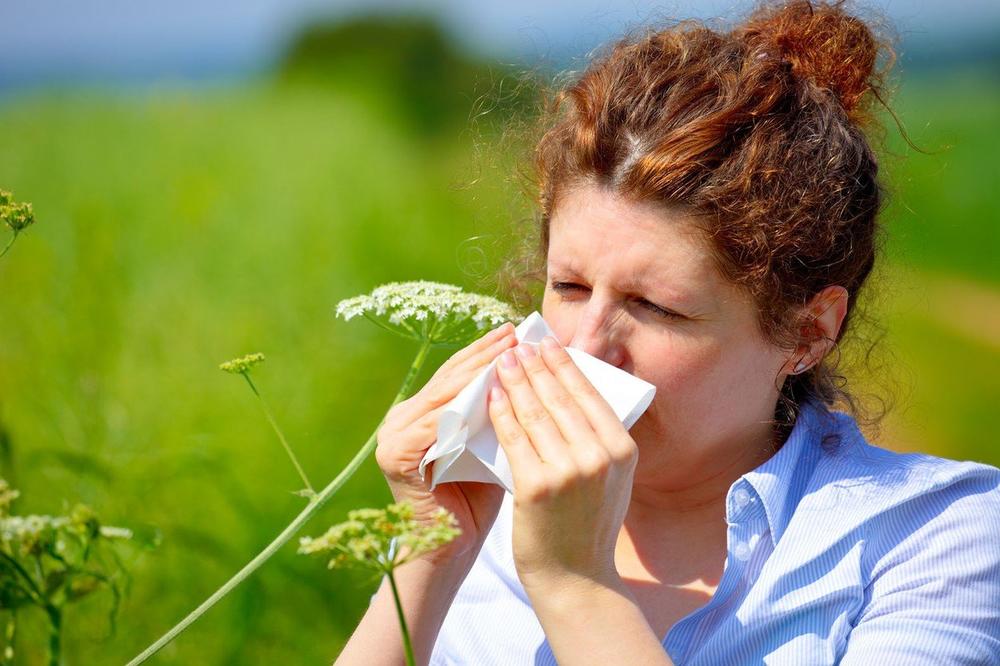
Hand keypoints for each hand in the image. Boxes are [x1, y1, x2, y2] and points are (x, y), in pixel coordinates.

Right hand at [375, 323, 515, 566]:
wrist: (452, 550)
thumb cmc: (479, 500)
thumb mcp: (490, 444)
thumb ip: (497, 411)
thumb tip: (530, 369)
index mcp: (418, 416)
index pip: (456, 376)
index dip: (485, 352)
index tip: (517, 332)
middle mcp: (399, 421)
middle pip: (448, 379)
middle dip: (484, 354)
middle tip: (515, 332)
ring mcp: (392, 437)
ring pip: (443, 395)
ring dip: (477, 371)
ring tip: (508, 352)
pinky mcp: (396, 455)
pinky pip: (436, 422)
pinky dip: (464, 404)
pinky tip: (491, 388)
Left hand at [488, 336, 637, 591]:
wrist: (575, 578)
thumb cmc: (588, 525)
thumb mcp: (613, 479)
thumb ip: (600, 438)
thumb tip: (577, 389)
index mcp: (622, 450)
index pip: (589, 394)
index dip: (564, 365)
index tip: (547, 343)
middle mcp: (599, 457)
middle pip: (560, 397)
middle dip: (537, 365)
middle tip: (519, 344)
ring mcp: (568, 471)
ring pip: (535, 413)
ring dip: (515, 381)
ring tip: (503, 360)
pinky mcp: (536, 486)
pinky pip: (514, 438)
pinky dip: (501, 412)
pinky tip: (492, 394)